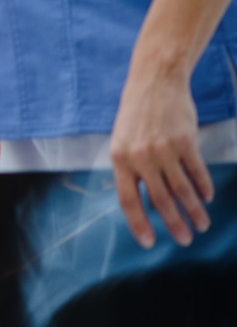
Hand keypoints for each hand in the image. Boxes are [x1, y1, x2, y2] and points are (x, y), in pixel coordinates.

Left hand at [110, 72, 213, 248]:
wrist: (154, 83)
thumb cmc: (136, 116)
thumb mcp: (122, 142)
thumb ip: (131, 170)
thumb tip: (144, 203)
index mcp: (120, 160)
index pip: (128, 200)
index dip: (138, 224)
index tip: (149, 243)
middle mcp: (141, 157)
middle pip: (159, 200)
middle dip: (174, 224)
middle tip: (186, 241)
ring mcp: (164, 149)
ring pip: (181, 189)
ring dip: (193, 210)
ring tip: (202, 225)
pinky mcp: (185, 141)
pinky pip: (196, 171)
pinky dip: (203, 187)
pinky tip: (207, 198)